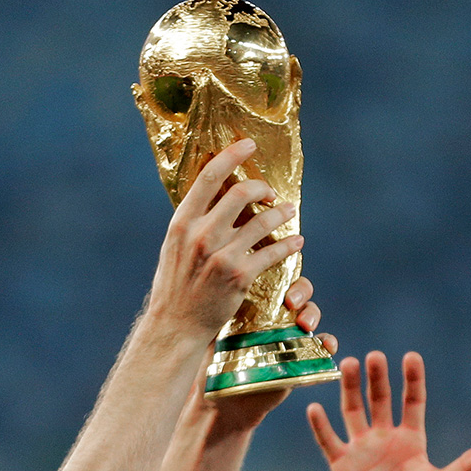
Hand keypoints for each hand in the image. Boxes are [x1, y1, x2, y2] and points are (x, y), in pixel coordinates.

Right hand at [146, 138, 303, 338]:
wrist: (176, 325)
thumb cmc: (176, 286)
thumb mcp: (175, 247)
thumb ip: (193, 221)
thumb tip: (214, 194)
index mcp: (182, 222)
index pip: (209, 177)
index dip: (232, 155)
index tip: (249, 144)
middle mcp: (201, 234)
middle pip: (242, 193)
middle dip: (264, 188)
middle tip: (272, 193)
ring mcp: (221, 255)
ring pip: (263, 221)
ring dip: (282, 213)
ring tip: (289, 211)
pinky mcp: (240, 276)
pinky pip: (273, 252)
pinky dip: (289, 244)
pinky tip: (296, 242)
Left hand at [179, 276, 337, 437]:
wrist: (224, 400)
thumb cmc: (213, 362)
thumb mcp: (210, 329)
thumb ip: (212, 306)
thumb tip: (203, 278)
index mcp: (257, 300)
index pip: (274, 275)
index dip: (280, 270)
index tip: (273, 272)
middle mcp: (277, 312)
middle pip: (298, 288)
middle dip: (300, 289)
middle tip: (291, 301)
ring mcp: (293, 332)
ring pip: (312, 312)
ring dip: (313, 313)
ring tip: (305, 324)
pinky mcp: (305, 355)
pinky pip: (324, 344)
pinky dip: (329, 341)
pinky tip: (327, 344)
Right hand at [307, 351, 470, 470]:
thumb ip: (465, 467)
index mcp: (412, 439)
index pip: (412, 401)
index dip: (412, 379)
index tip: (411, 357)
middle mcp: (386, 439)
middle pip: (380, 399)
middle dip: (377, 377)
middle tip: (374, 356)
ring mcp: (362, 450)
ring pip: (353, 411)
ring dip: (350, 388)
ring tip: (347, 364)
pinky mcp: (342, 466)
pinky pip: (328, 441)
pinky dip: (321, 425)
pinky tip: (314, 408)